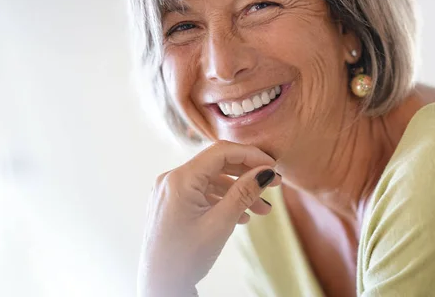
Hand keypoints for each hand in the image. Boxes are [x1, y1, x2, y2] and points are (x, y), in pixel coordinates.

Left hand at [137, 141, 280, 296]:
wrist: (160, 288)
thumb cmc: (185, 258)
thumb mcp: (220, 223)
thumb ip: (244, 193)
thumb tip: (266, 172)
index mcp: (180, 179)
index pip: (221, 152)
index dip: (250, 155)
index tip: (273, 166)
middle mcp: (171, 180)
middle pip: (217, 164)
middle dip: (247, 174)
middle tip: (274, 184)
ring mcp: (170, 193)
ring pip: (211, 181)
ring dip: (238, 191)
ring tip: (262, 209)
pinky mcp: (171, 205)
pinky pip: (201, 194)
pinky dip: (223, 200)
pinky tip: (242, 216)